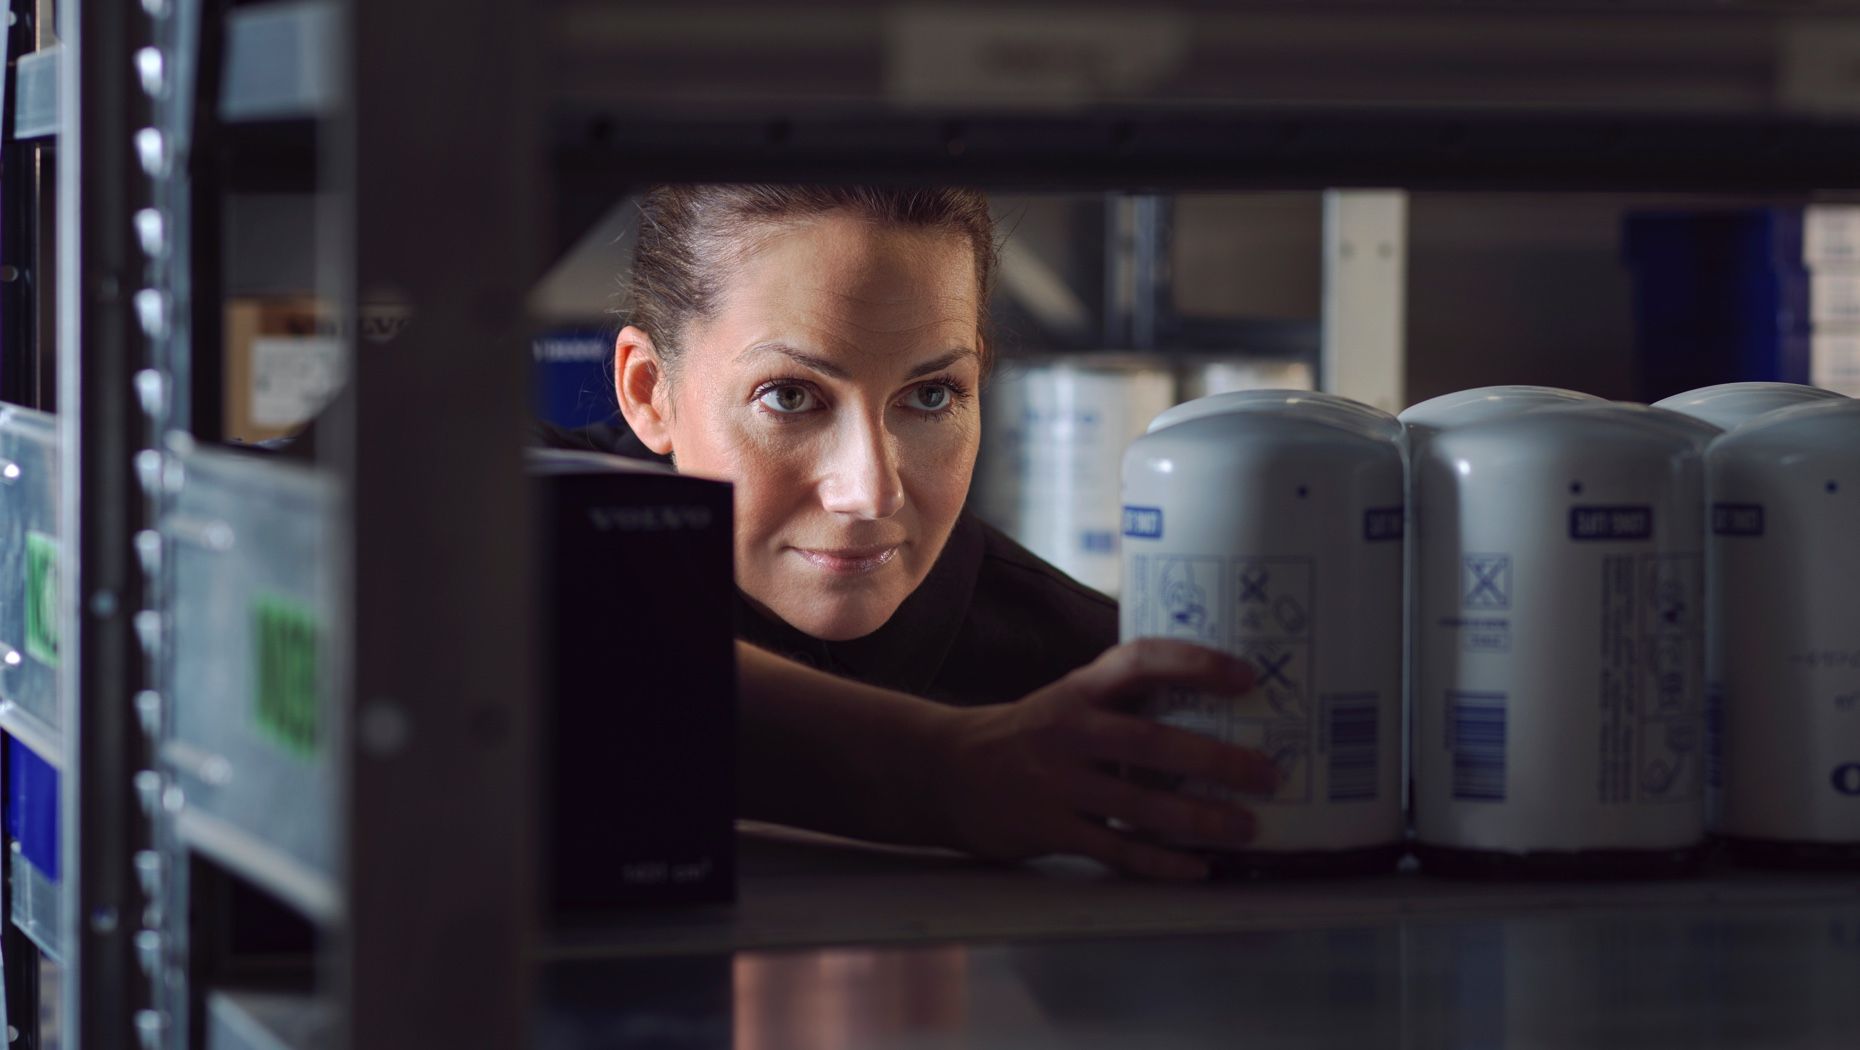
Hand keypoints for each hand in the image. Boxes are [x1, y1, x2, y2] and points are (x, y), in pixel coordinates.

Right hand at [927, 639, 1278, 880]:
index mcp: (1081, 690)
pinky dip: (1162, 862)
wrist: (947, 771)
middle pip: (1151, 743)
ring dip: (1201, 819)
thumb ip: (1123, 701)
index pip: (1141, 661)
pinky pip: (1117, 850)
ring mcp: (1058, 782)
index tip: (1247, 676)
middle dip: (1217, 760)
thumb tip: (1214, 710)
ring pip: (1141, 805)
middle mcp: (1070, 730)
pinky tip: (1199, 868)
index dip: (1196, 664)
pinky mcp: (1049, 829)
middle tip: (1268, 773)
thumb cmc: (1030, 734)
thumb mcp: (1069, 701)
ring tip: (1247, 828)